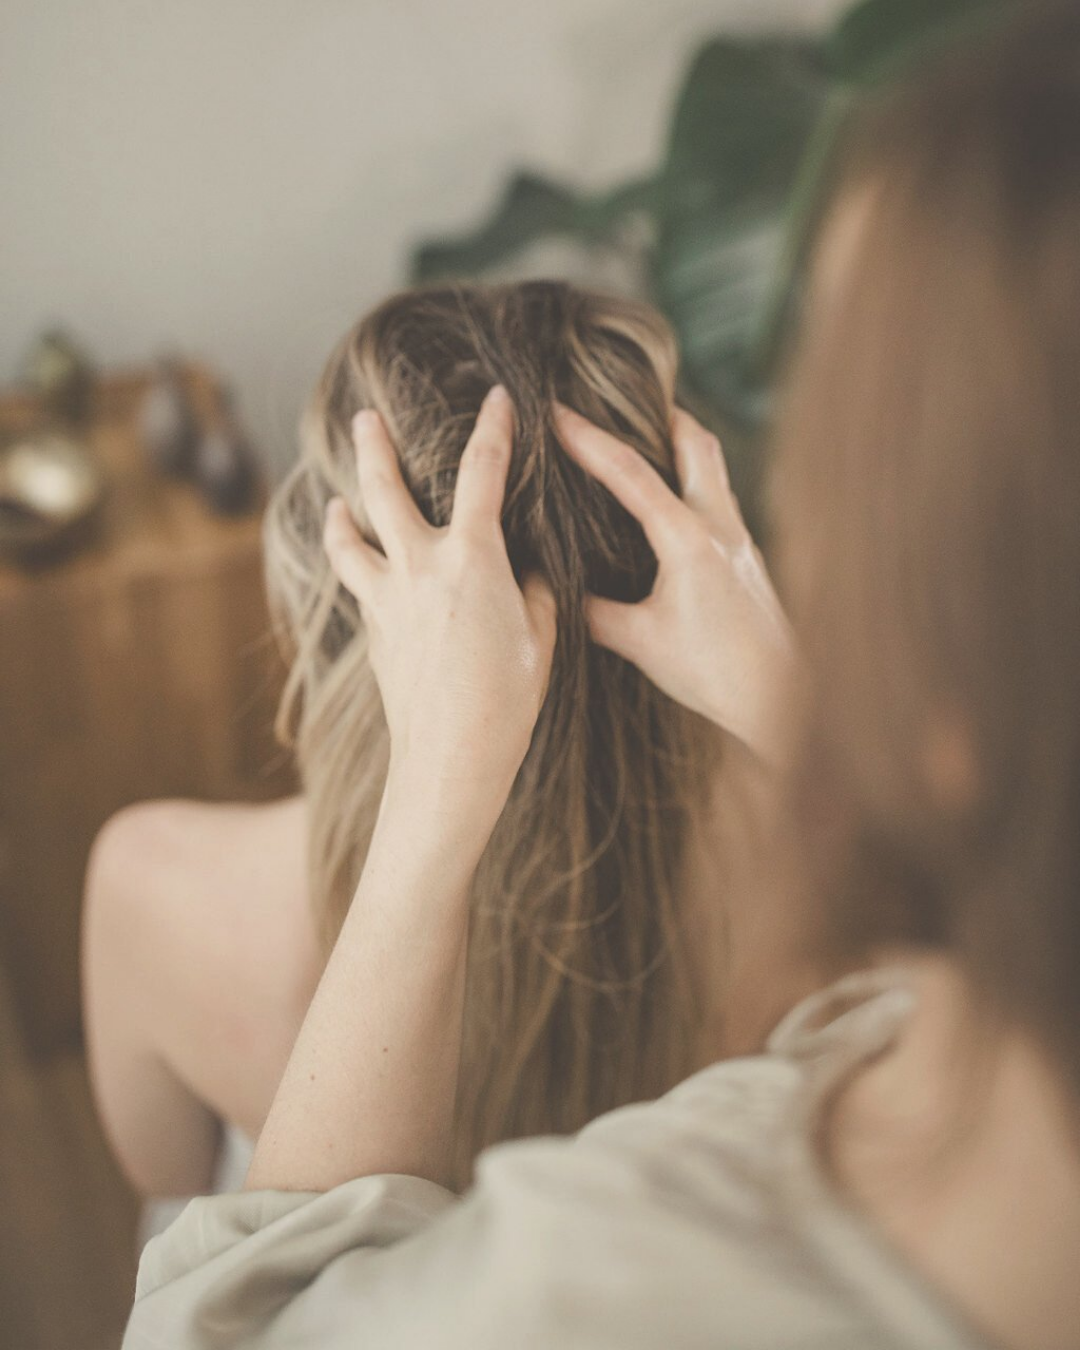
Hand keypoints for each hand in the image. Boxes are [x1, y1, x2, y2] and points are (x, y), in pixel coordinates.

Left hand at [324, 386, 556, 815]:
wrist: (450, 756)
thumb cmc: (507, 699)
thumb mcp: (541, 635)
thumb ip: (530, 587)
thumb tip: (519, 565)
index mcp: (471, 557)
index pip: (483, 472)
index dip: (493, 428)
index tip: (495, 398)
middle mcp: (419, 566)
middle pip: (385, 489)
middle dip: (375, 447)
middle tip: (366, 418)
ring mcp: (387, 598)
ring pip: (351, 539)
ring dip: (342, 513)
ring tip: (335, 501)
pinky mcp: (374, 631)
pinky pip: (358, 584)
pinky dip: (353, 566)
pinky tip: (356, 569)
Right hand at [554, 403, 794, 763]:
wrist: (780, 699)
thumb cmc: (713, 672)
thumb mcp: (640, 643)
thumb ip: (594, 613)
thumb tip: (556, 590)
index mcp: (688, 540)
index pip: (630, 474)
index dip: (588, 440)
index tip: (556, 411)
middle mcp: (721, 526)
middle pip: (694, 441)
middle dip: (657, 413)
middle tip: (620, 399)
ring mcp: (741, 538)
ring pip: (712, 466)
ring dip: (678, 445)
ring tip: (643, 439)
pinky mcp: (749, 556)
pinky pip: (718, 498)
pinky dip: (691, 482)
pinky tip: (672, 505)